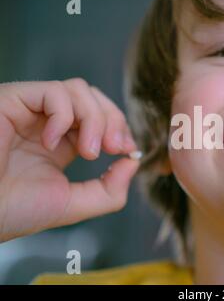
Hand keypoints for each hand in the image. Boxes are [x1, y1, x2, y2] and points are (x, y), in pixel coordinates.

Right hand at [0, 78, 139, 242]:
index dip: (120, 128)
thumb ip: (109, 190)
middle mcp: (48, 123)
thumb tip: (133, 162)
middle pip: (94, 99)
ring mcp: (31, 111)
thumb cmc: (12, 211)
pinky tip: (50, 143)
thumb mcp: (72, 204)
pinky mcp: (13, 100)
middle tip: (115, 147)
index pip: (100, 119)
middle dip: (114, 120)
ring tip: (88, 151)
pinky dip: (63, 116)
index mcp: (61, 143)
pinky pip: (54, 91)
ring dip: (94, 119)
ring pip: (79, 90)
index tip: (128, 150)